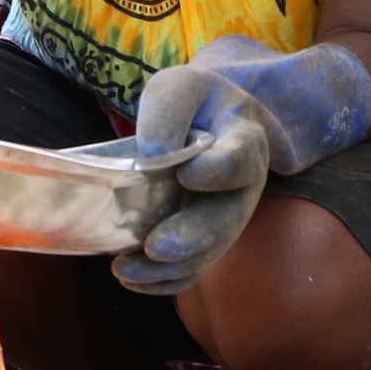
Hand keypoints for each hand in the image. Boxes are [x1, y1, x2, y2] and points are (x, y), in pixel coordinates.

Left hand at [111, 38, 370, 294]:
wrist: (213, 122)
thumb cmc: (194, 103)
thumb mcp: (179, 88)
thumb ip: (167, 113)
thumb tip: (152, 156)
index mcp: (244, 142)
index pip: (239, 159)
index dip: (216, 170)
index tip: (187, 174)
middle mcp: (243, 189)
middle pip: (225, 220)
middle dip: (192, 237)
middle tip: (157, 247)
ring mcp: (226, 220)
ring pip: (206, 254)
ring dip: (168, 268)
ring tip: (125, 270)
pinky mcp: (207, 241)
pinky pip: (191, 270)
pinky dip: (162, 281)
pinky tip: (130, 278)